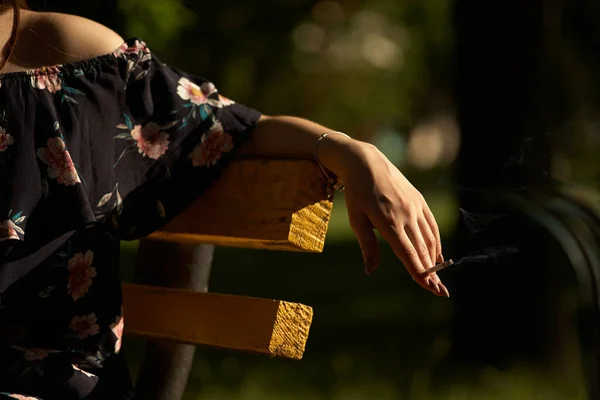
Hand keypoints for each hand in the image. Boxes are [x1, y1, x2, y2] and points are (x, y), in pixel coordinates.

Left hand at [330, 139, 449, 296]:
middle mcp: (406, 215)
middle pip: (422, 250)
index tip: (429, 288)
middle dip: (431, 273)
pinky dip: (436, 242)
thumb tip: (370, 270)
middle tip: (440, 292)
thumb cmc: (357, 193)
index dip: (419, 273)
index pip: (408, 254)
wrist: (366, 163)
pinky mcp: (420, 201)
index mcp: (389, 222)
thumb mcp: (357, 219)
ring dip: (435, 261)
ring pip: (429, 239)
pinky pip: (431, 226)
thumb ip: (367, 245)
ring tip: (438, 279)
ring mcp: (415, 207)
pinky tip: (437, 256)